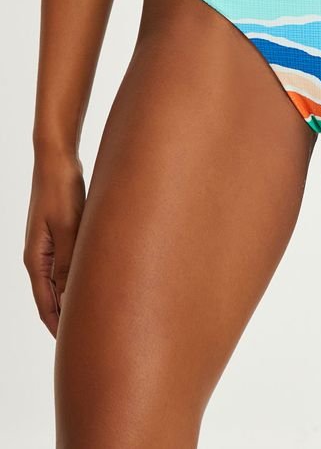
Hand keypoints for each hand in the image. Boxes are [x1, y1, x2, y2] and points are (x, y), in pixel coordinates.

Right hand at [23, 150, 85, 336]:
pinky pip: (70, 266)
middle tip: (92, 338)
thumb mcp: (68, 227)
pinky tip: (96, 284)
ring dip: (75, 299)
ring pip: (62, 282)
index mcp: (36, 259)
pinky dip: (79, 280)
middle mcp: (40, 257)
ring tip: (97, 318)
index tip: (74, 347)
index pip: (46, 304)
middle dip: (68, 318)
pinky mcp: (63, 235)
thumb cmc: (61, 191)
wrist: (58, 161)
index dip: (59, 326)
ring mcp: (50, 246)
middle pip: (52, 297)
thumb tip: (69, 297)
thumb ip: (69, 261)